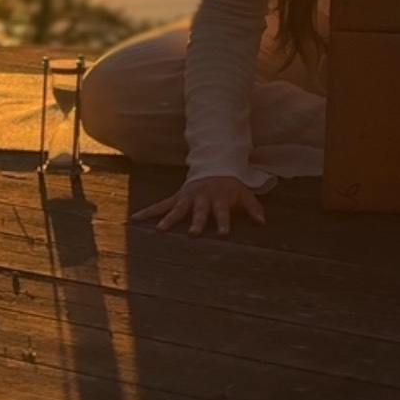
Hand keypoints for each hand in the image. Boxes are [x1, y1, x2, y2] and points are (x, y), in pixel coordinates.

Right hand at [131, 175, 266, 236]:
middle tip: (193, 234)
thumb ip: (253, 208)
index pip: (222, 212)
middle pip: (199, 211)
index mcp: (219, 199)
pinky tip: (136, 218)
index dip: (223, 222)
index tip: (222, 234)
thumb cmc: (230, 186)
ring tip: (160, 230)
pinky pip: (161, 205)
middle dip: (196, 222)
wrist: (214, 165)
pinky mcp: (177, 197)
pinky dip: (149, 211)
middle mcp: (202, 199)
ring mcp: (188, 198)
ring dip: (169, 219)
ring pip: (177, 209)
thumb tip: (263, 223)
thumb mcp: (244, 193)